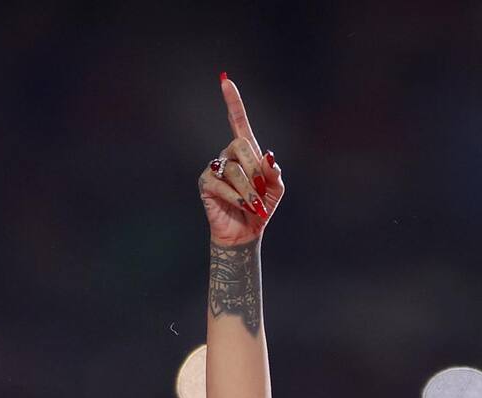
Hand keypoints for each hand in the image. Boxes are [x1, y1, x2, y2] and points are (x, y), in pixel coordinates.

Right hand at [197, 75, 284, 247]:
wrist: (245, 233)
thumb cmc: (260, 209)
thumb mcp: (275, 190)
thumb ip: (274, 173)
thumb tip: (268, 157)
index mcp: (246, 153)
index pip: (238, 123)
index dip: (232, 102)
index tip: (225, 79)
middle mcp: (228, 155)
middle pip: (241, 145)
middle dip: (255, 169)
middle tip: (260, 190)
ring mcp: (216, 168)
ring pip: (234, 168)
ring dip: (249, 190)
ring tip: (254, 205)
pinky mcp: (206, 183)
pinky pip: (223, 184)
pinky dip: (237, 197)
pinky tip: (242, 206)